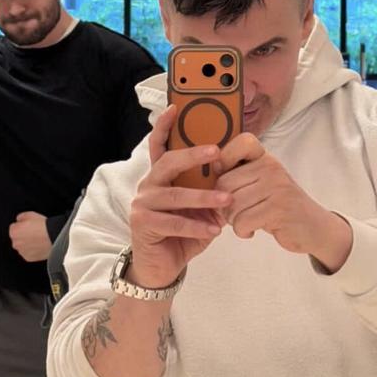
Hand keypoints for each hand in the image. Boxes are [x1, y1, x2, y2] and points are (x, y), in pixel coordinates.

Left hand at [9, 212, 52, 261]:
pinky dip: (33, 251)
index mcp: (13, 232)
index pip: (13, 227)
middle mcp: (15, 243)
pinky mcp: (29, 258)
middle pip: (17, 238)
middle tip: (34, 232)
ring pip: (22, 247)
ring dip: (27, 244)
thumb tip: (19, 220)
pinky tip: (39, 245)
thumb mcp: (30, 214)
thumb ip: (20, 217)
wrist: (54, 237)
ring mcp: (22, 252)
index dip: (22, 225)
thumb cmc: (43, 226)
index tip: (28, 226)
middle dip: (23, 236)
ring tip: (38, 239)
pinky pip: (28, 253)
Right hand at [128, 105, 232, 287]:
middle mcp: (148, 186)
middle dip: (193, 156)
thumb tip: (234, 175)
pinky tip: (214, 231)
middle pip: (168, 162)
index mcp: (160, 178)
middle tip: (217, 152)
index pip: (159, 146)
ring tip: (226, 199)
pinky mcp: (143, 225)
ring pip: (174, 195)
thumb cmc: (181, 235)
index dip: (165, 126)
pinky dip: (196, 226)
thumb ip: (210, 193)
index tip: (175, 108)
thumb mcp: (199, 211)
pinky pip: (173, 222)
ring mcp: (142, 205)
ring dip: (203, 197)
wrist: (161, 268)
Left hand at [215, 134, 352, 270]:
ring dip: (233, 221)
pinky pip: (242, 221)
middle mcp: (271, 167)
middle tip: (234, 214)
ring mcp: (276, 187)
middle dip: (223, 205)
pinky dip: (242, 231)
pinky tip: (251, 231)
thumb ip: (239, 175)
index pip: (241, 142)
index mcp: (265, 158)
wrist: (312, 228)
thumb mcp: (261, 183)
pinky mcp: (278, 209)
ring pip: (232, 205)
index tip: (225, 176)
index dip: (224, 160)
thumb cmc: (277, 206)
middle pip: (225, 183)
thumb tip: (209, 171)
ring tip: (245, 222)